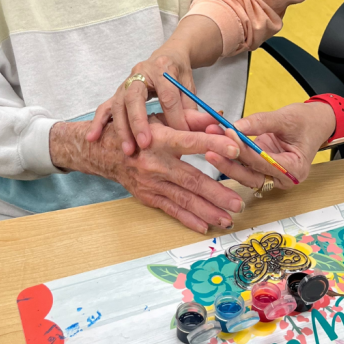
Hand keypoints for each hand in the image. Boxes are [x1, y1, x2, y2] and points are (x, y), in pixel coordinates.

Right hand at [51, 112, 248, 233]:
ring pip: (183, 199)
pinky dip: (188, 219)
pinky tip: (205, 225)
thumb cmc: (138, 130)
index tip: (236, 149)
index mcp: (160, 138)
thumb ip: (191, 119)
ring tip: (229, 218)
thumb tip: (220, 118)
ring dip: (208, 211)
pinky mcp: (148, 196)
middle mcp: (155, 163)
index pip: (189, 141)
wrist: (104, 151)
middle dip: (217, 192)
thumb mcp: (161, 118)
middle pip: (191, 179)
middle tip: (239, 201)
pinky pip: (171, 210)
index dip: (213, 143)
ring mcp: (151, 183)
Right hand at [86, 16, 223, 154]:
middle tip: (145, 144)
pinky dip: (99, 122)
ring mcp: (126, 81)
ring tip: (127, 149)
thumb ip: (193, 107)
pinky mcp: (117, 91)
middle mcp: (141, 72)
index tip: (182, 138)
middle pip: (136, 98)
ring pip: (119, 104)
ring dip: (121, 128)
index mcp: (163, 68)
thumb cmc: (179, 73)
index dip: (175, 118)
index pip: (167, 95)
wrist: (167, 54)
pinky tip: (93, 138)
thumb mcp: (190, 86)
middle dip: (139, 122)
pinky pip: (105, 106)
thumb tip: (201, 131)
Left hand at [205, 101, 336, 188]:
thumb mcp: (286, 117)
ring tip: (210, 142)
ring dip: (226, 159)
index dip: (243, 149)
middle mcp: (283, 178)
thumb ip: (261, 122)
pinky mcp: (263, 168)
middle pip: (251, 175)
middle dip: (229, 161)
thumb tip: (237, 126)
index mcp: (295, 170)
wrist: (316, 122)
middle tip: (210, 147)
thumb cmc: (307, 121)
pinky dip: (232, 155)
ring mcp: (272, 175)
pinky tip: (218, 142)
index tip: (228, 134)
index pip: (263, 162)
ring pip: (245, 173)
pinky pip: (245, 166)